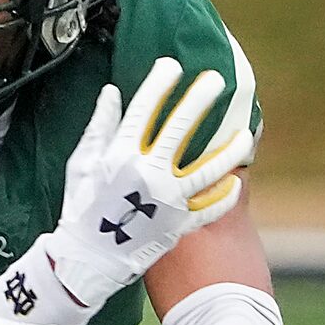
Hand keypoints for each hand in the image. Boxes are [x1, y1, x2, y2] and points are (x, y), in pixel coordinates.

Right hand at [46, 58, 253, 310]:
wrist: (88, 259)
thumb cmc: (80, 208)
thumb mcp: (81, 164)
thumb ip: (99, 127)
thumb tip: (112, 94)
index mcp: (120, 155)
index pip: (144, 111)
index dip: (159, 85)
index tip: (172, 66)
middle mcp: (148, 173)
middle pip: (179, 130)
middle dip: (198, 100)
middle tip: (215, 80)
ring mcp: (168, 200)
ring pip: (207, 169)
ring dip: (228, 150)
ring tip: (244, 135)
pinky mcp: (179, 224)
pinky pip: (209, 208)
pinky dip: (224, 195)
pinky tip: (235, 180)